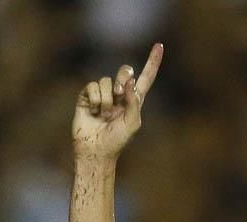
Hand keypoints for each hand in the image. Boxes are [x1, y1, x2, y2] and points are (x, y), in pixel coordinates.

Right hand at [72, 45, 163, 161]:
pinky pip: (92, 86)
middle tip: (119, 93)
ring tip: (104, 113)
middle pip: (124, 71)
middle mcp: (119, 94)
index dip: (152, 62)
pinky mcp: (87, 96)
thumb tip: (130, 81)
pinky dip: (95, 98)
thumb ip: (135, 101)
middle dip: (122, 77)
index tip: (159, 46)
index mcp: (134, 100)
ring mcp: (103, 94)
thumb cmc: (117, 140)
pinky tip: (94, 111)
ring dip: (106, 98)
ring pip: (106, 80)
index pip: (146, 78)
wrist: (96, 150)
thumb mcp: (132, 123)